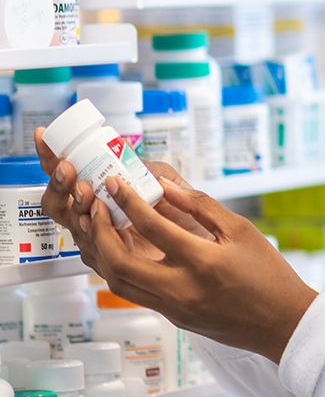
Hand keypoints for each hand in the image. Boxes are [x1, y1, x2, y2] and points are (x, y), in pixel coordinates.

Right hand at [35, 130, 212, 278]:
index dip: (51, 156)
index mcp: (101, 193)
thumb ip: (147, 169)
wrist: (206, 246)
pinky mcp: (109, 260)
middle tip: (68, 168)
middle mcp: (92, 216)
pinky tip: (96, 216)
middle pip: (56, 201)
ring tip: (85, 188)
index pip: (67, 174)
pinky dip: (91, 228)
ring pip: (71, 222)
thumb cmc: (186, 214)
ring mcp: (97, 239)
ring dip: (75, 203)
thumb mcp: (168, 182)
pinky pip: (91, 246)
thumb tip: (124, 156)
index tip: (45, 136)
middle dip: (57, 183)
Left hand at [35, 132, 317, 364]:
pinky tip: (125, 252)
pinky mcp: (173, 318)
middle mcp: (182, 288)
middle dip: (100, 232)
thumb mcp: (242, 230)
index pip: (152, 226)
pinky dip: (122, 270)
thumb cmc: (269, 274)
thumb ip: (202, 206)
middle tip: (98, 208)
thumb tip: (168, 186)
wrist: (281, 322)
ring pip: (119, 283)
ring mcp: (174, 308)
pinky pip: (135, 293)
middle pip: (120, 262)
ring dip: (104, 254)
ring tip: (103, 229)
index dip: (128, 201)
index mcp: (203, 261)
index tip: (116, 184)